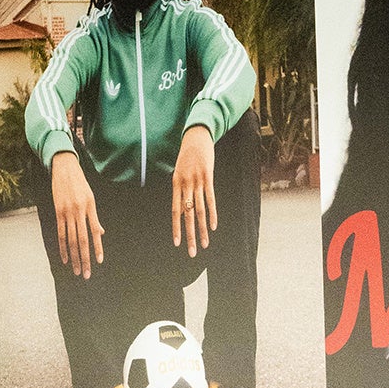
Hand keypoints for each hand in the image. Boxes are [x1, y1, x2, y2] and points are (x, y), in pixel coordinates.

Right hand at [51, 151, 102, 277]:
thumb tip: (100, 232)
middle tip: (86, 273)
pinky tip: (64, 258)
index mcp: (90, 208)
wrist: (64, 167)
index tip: (99, 262)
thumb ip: (94, 217)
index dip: (97, 248)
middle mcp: (79, 211)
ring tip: (76, 270)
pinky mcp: (58, 211)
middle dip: (85, 258)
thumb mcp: (91, 197)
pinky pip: (61, 233)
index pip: (94, 233)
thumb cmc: (80, 183)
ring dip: (74, 257)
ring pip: (72, 240)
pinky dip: (63, 247)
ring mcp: (67, 212)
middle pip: (83, 240)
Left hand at [171, 125, 216, 257]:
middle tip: (192, 252)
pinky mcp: (207, 177)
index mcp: (175, 184)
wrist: (195, 135)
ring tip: (205, 244)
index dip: (176, 228)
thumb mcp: (180, 170)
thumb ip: (181, 187)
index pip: (175, 211)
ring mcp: (197, 181)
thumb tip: (183, 203)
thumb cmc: (188, 154)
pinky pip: (210, 199)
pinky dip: (212, 214)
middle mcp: (184, 185)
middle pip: (187, 215)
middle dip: (189, 235)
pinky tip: (213, 227)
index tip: (177, 243)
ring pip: (199, 211)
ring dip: (201, 229)